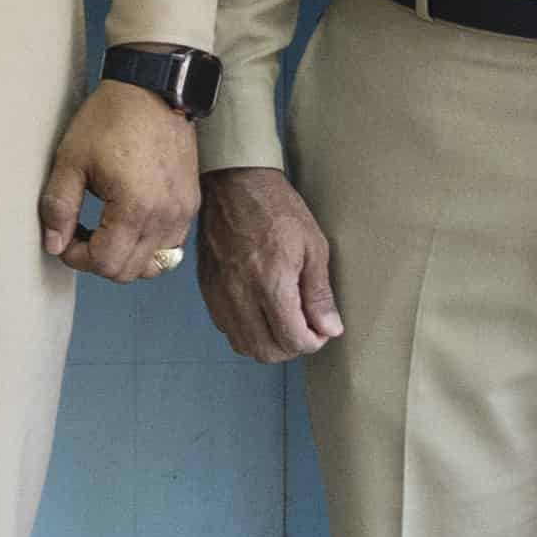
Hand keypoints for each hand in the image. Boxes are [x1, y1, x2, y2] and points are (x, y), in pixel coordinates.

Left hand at [37, 79, 200, 279]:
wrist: (153, 88)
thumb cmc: (110, 119)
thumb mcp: (71, 159)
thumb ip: (59, 206)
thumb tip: (54, 245)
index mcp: (135, 208)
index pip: (105, 263)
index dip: (77, 257)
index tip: (64, 237)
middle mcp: (166, 217)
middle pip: (128, 271)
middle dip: (97, 260)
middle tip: (79, 233)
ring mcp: (182, 212)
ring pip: (153, 264)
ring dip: (124, 256)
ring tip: (103, 228)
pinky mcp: (190, 203)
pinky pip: (169, 245)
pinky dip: (146, 245)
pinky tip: (126, 220)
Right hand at [196, 165, 342, 362]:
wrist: (234, 184)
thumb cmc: (277, 210)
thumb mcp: (314, 247)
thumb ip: (319, 293)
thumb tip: (329, 328)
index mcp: (271, 285)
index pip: (293, 340)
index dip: (314, 342)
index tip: (322, 328)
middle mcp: (241, 296)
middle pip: (266, 352)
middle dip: (291, 347)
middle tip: (305, 328)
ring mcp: (219, 295)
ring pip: (243, 345)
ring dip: (267, 343)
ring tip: (283, 321)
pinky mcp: (207, 289)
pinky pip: (226, 328)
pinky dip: (246, 331)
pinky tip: (260, 311)